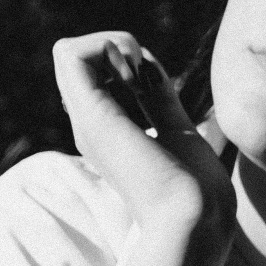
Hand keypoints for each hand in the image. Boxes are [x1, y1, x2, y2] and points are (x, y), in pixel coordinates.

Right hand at [51, 31, 235, 246]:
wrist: (193, 220)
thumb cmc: (196, 191)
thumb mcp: (178, 130)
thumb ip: (160, 100)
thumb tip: (149, 66)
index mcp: (111, 134)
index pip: (100, 76)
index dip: (129, 64)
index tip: (157, 83)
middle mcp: (92, 126)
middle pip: (81, 61)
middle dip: (119, 50)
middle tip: (148, 76)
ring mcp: (87, 121)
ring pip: (70, 52)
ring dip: (113, 45)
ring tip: (141, 72)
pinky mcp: (91, 116)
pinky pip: (69, 54)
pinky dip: (107, 47)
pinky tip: (135, 71)